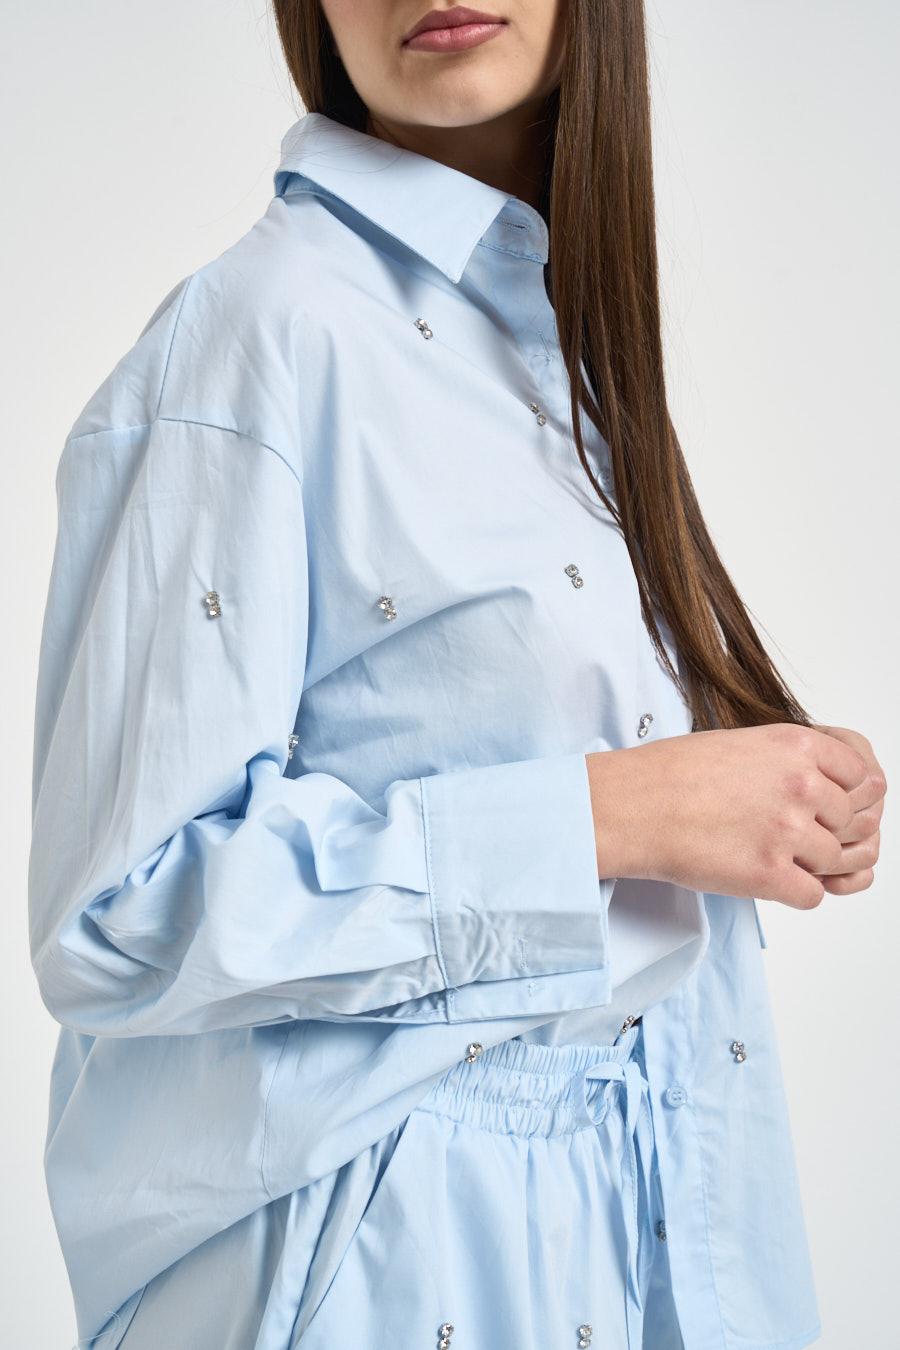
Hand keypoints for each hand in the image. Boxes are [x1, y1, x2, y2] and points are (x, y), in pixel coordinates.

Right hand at [585, 723, 881, 909]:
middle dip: (826, 833)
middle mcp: (801, 785)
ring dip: (808, 863)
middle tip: (790, 835)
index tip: (827, 807)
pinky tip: (764, 876)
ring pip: (834, 861)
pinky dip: (793, 892)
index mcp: (796, 746)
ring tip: (768, 853)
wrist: (632, 806)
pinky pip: (812, 896)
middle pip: (851, 823)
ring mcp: (788, 831)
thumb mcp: (743, 744)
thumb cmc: (672, 774)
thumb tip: (828, 789)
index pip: (864, 778)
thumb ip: (792, 761)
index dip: (847, 797)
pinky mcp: (770, 874)